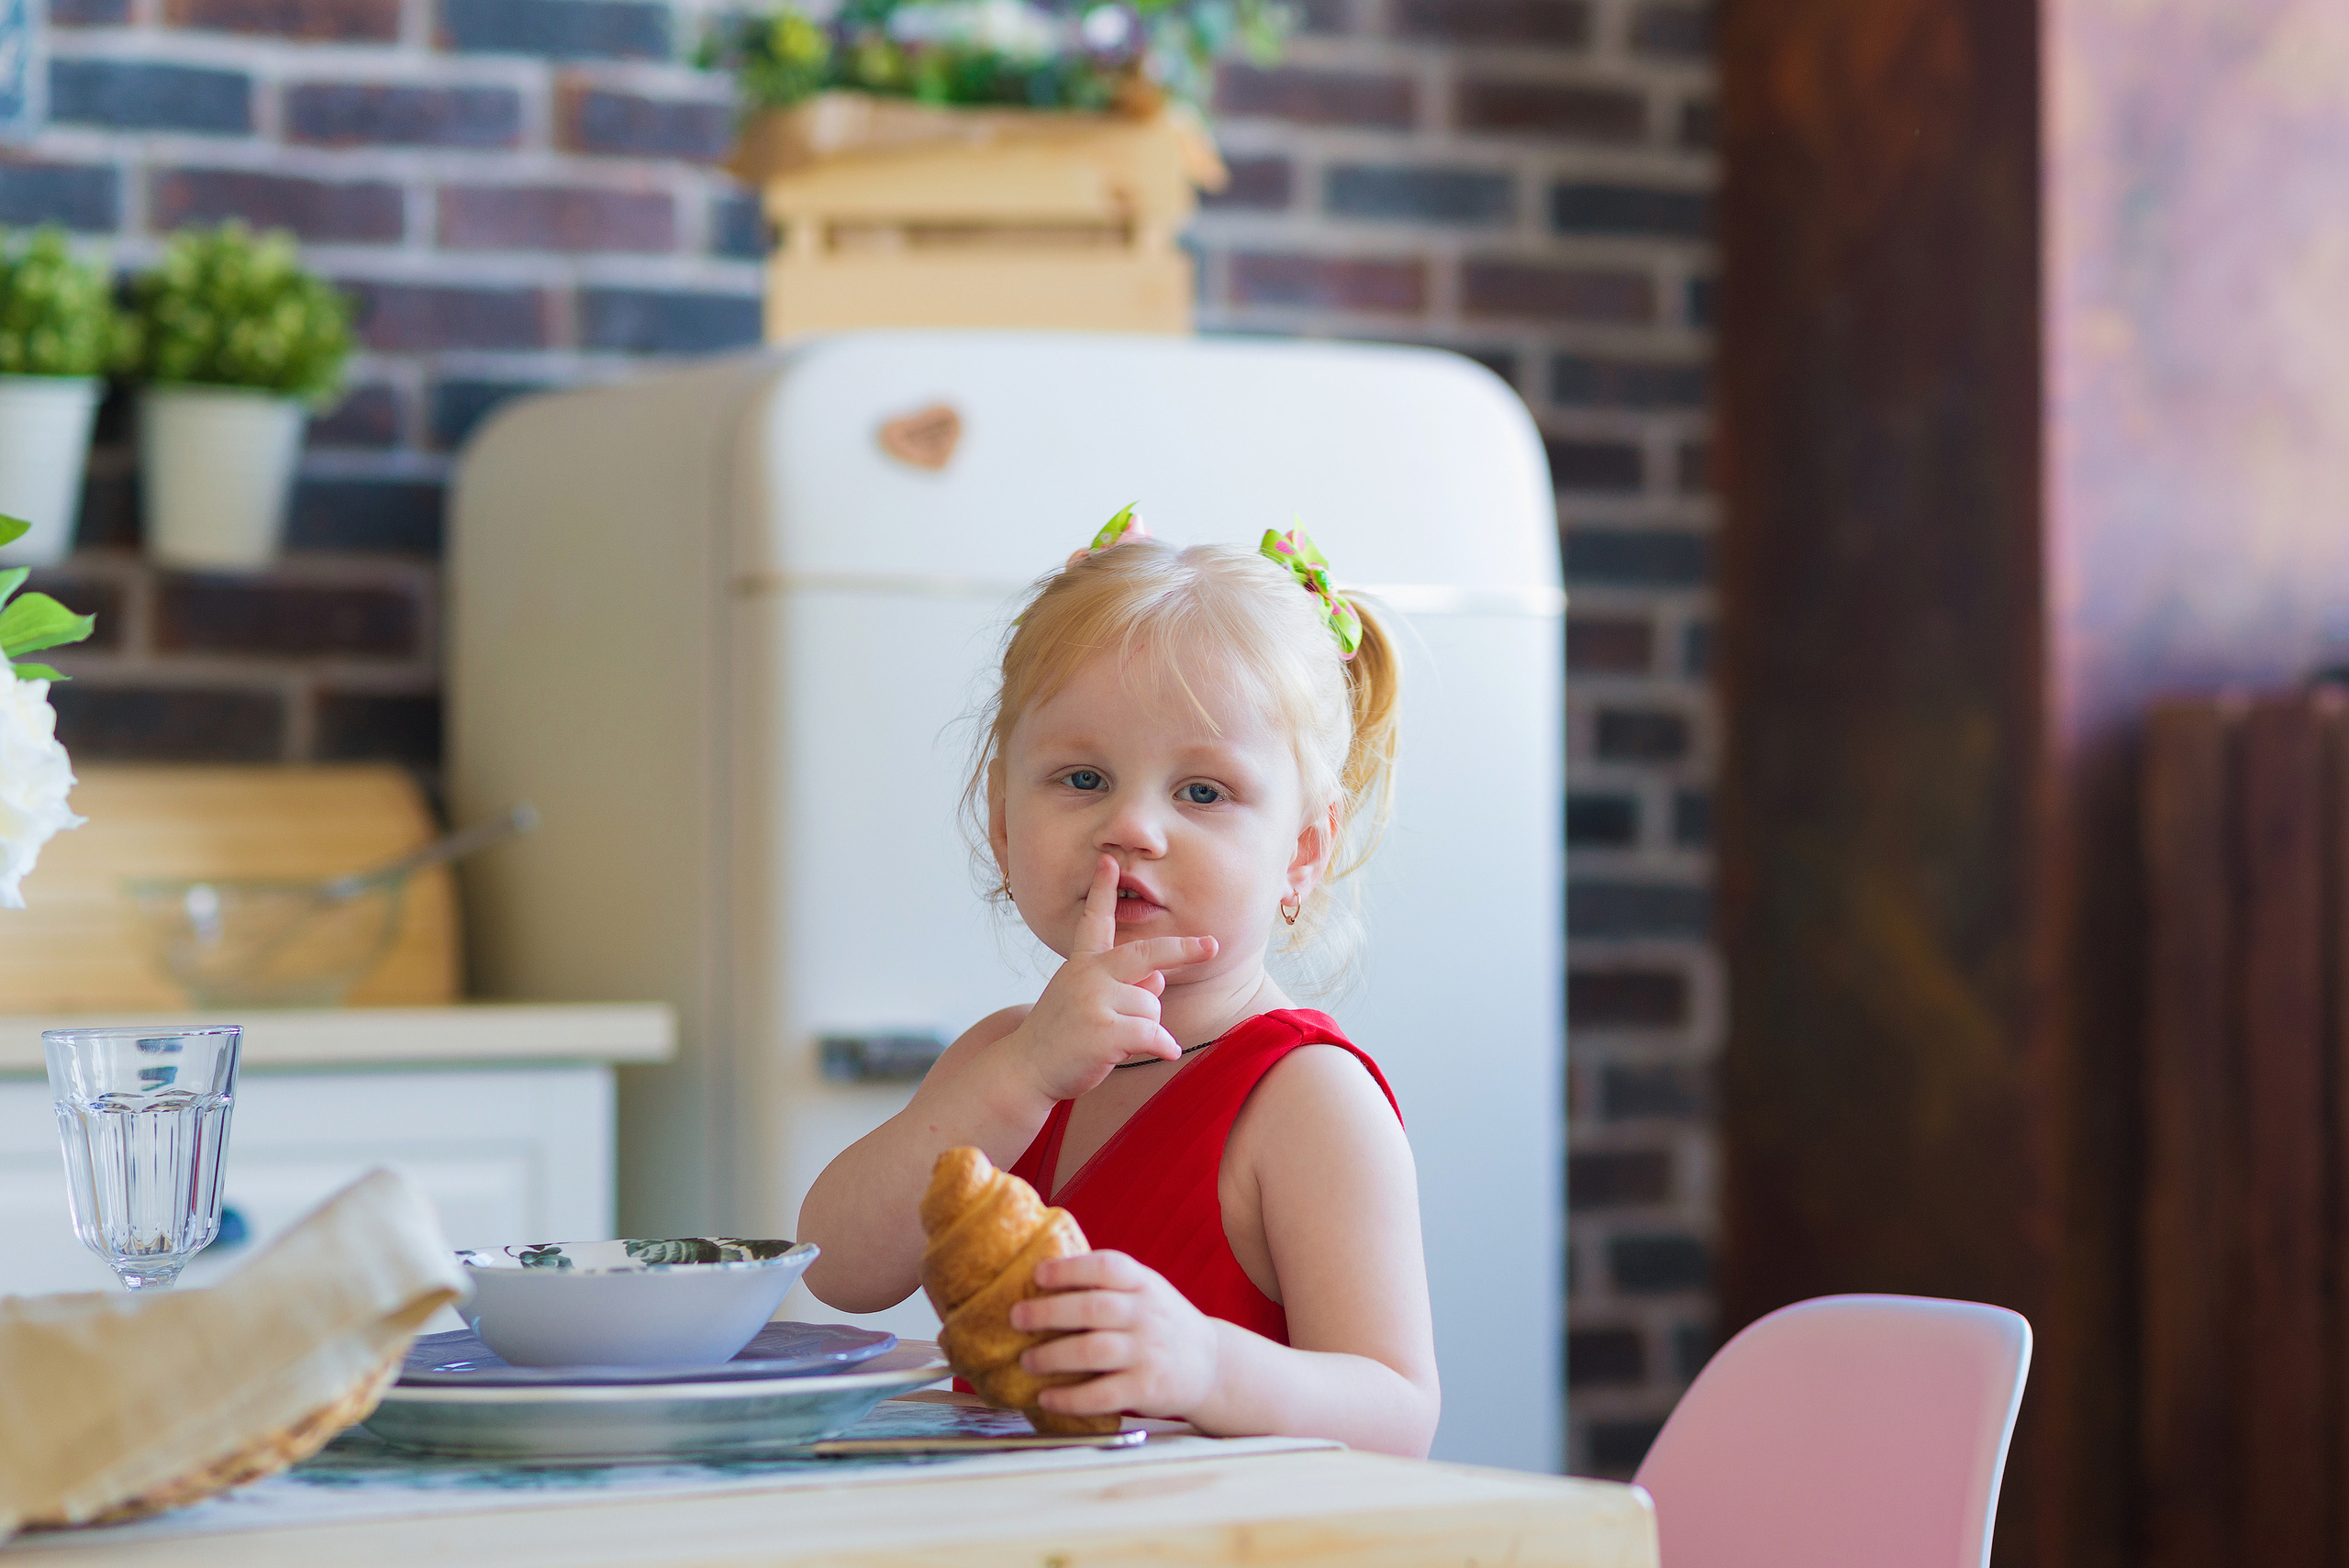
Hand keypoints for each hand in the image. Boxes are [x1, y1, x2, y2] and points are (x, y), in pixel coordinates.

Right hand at [1008, 854, 1215, 1102]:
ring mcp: (1095, 1000)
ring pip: (1152, 1005)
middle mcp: (1089, 974)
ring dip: (1146, 1028)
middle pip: (1147, 953)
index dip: (1103, 890)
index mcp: (1082, 963)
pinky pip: (1154, 1033)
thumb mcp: (1084, 999)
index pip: (1094, 921)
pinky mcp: (1105, 1030)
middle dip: (1184, 949)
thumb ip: (1120, 983)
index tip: (1108, 861)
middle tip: (1212, 946)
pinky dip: (1163, 1046)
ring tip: (1114, 1041)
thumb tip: (1159, 976)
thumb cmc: (1061, 1035)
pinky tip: (1164, 1053)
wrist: (1026, 1068)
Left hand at [1014, 1251, 1220, 1419]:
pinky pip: (1102, 1394)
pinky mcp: (1147, 1389)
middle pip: (1092, 1309)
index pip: (1105, 1267)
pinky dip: (1069, 1398)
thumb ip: (1107, 1285)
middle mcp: (1146, 1315)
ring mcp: (1148, 1352)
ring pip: (1093, 1351)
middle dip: (1048, 1313)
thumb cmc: (1162, 1324)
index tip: (1038, 1275)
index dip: (1069, 1269)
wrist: (1212, 1364)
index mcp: (1143, 1284)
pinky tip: (1047, 1397)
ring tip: (1027, 1361)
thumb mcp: (1147, 1291)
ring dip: (1052, 1356)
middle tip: (1016, 1318)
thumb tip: (1041, 1279)